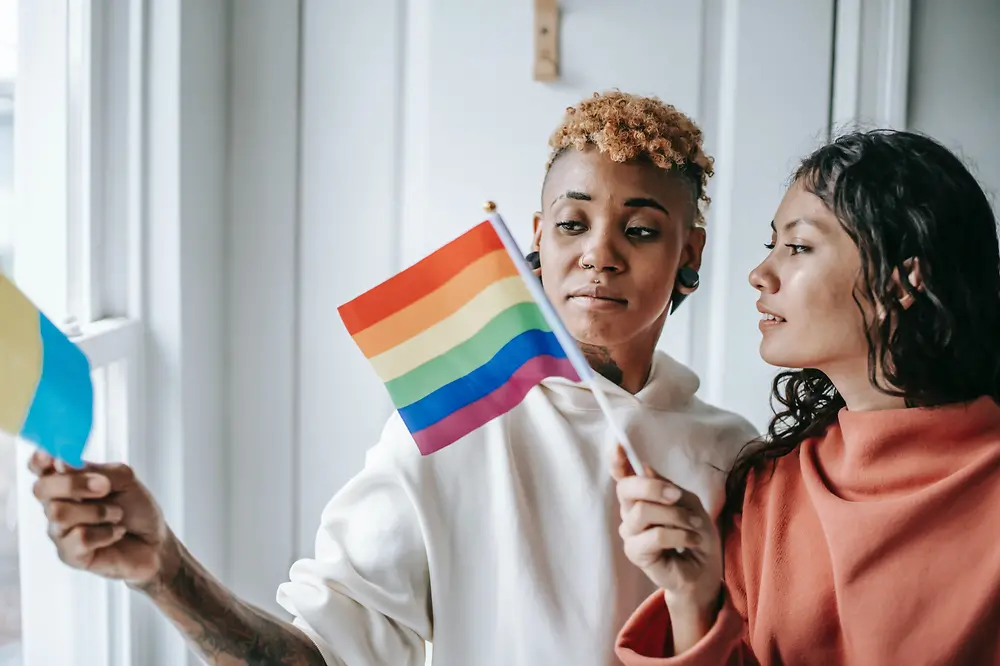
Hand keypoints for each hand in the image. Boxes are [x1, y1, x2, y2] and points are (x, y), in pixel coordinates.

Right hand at [29, 451, 170, 585]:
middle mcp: (58, 505)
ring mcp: (60, 531)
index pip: (40, 467)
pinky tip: (116, 533)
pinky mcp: (70, 554)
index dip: (40, 459)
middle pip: (41, 489)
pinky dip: (107, 532)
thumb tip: (61, 462)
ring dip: (98, 511)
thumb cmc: (137, 508)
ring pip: (59, 514)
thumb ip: (94, 470)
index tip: (55, 456)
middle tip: (105, 486)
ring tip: (117, 514)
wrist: (156, 540)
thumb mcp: (123, 479)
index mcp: (68, 482)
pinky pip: (80, 538)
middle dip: (73, 484)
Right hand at [611, 445, 722, 614]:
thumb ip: (667, 487)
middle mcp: (630, 511)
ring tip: (694, 525)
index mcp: (641, 496)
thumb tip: (644, 469)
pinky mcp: (635, 552)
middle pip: (627, 488)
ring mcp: (630, 532)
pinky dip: (680, 536)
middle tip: (678, 496)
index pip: (622, 475)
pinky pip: (655, 535)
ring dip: (676, 517)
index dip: (617, 460)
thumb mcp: (688, 503)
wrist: (704, 568)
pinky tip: (692, 542)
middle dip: (654, 487)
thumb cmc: (694, 533)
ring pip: (643, 512)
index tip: (618, 445)